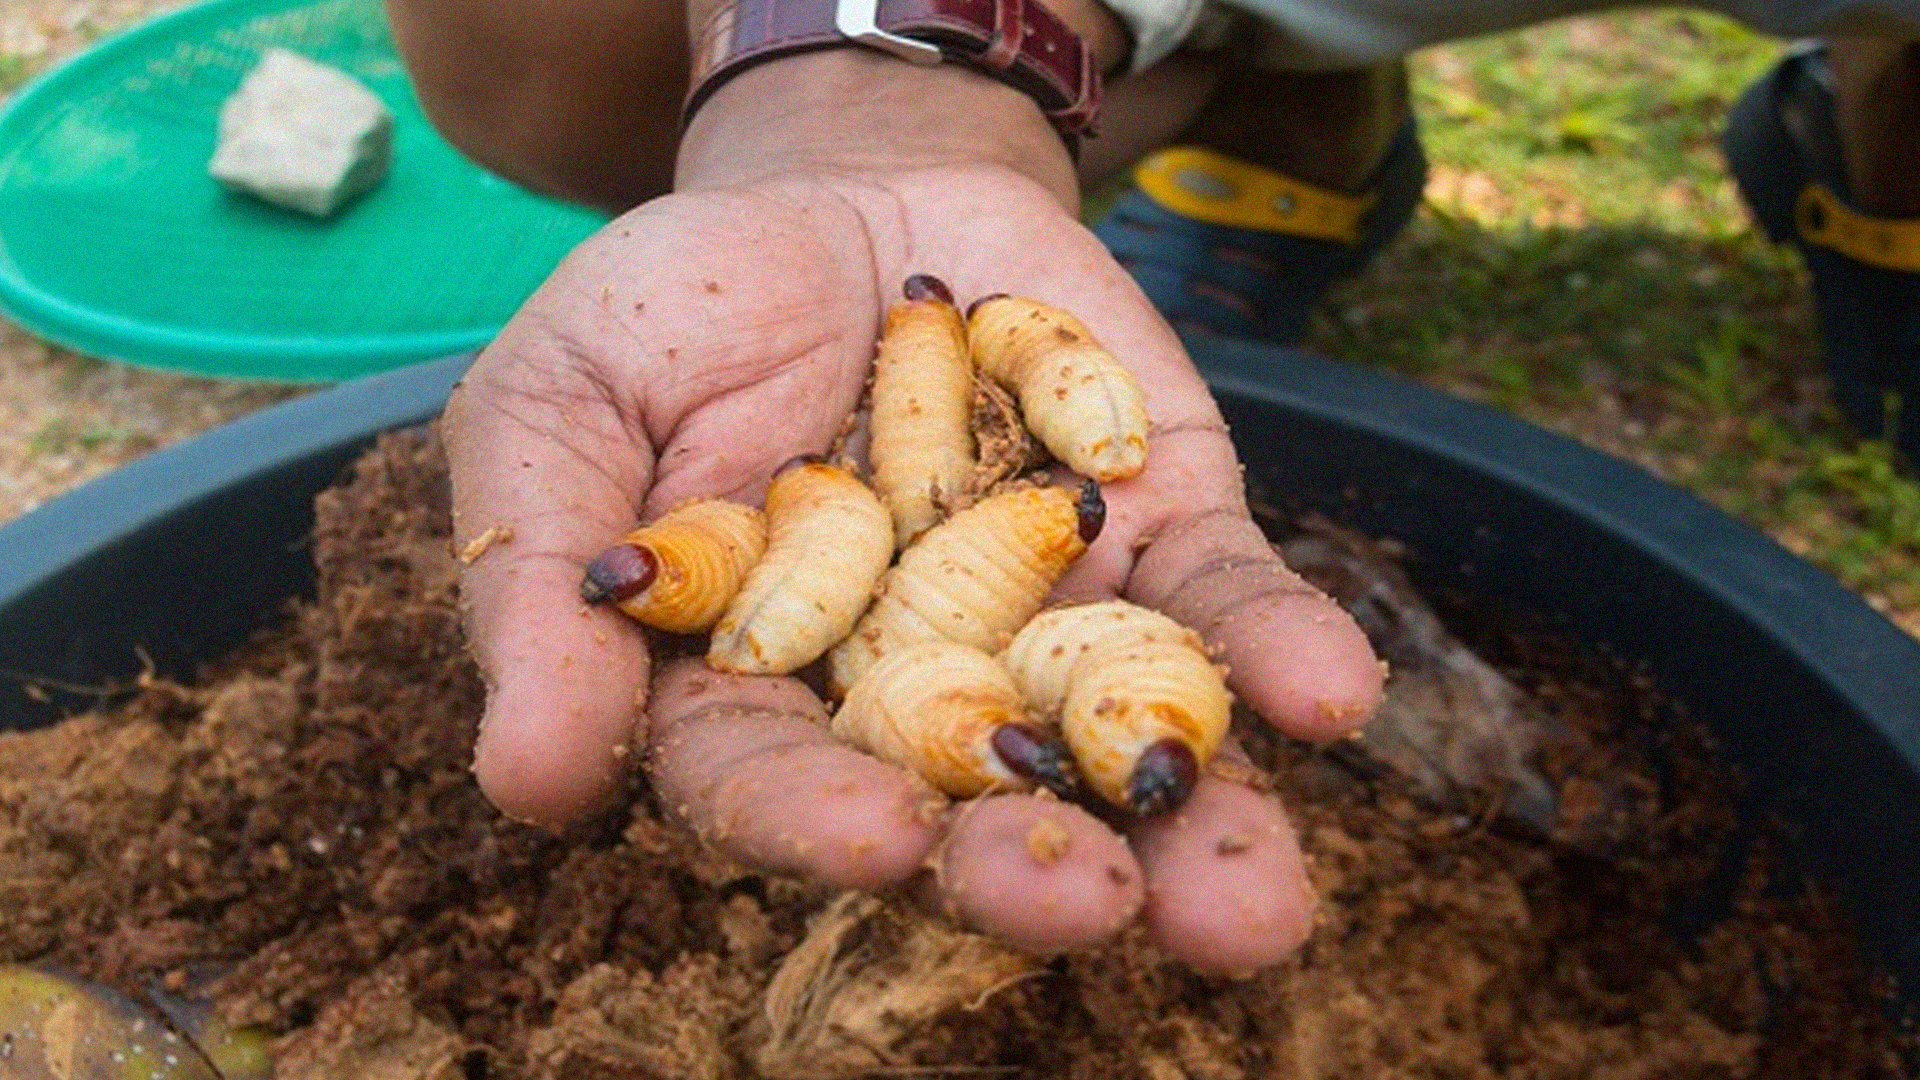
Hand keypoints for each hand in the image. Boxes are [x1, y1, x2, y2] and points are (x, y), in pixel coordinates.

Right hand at [443, 49, 1381, 973]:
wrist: (841, 186)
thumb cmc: (675, 312)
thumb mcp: (562, 409)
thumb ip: (548, 589)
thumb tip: (527, 788)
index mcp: (749, 692)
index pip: (772, 786)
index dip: (816, 821)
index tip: (877, 840)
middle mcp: (911, 690)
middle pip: (968, 803)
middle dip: (1027, 864)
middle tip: (1089, 906)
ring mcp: (1049, 619)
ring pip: (1118, 746)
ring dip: (1193, 826)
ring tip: (1246, 907)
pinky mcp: (1158, 534)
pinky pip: (1222, 602)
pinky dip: (1273, 648)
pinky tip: (1324, 697)